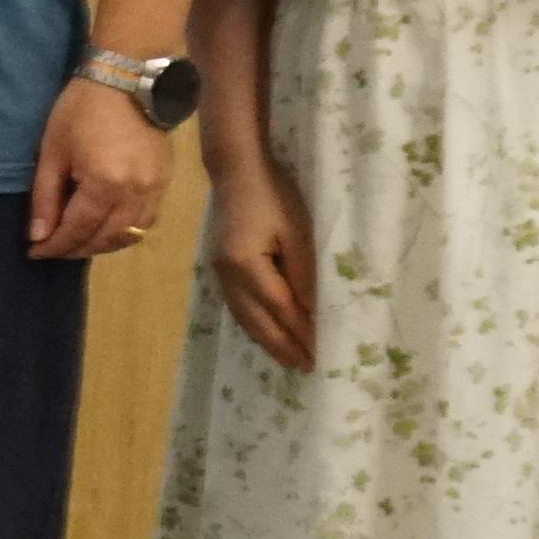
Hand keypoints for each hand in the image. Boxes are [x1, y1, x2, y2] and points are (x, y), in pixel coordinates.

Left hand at [29, 77, 175, 262]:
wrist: (127, 80)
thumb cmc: (81, 110)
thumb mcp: (53, 151)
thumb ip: (45, 197)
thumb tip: (38, 236)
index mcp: (105, 184)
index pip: (78, 230)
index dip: (55, 245)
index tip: (34, 252)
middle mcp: (135, 193)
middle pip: (104, 239)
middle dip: (76, 248)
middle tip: (52, 248)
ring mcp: (155, 189)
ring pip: (129, 235)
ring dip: (101, 244)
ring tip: (77, 241)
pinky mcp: (165, 182)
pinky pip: (146, 220)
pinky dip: (124, 231)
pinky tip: (106, 227)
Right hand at [203, 146, 315, 370]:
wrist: (237, 171)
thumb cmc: (275, 196)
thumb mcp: (298, 232)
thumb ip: (304, 273)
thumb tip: (311, 312)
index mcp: (246, 264)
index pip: (279, 307)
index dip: (299, 332)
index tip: (319, 352)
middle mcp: (228, 274)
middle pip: (256, 320)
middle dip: (281, 345)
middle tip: (304, 367)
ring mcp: (219, 272)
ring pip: (243, 317)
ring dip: (266, 340)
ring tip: (288, 358)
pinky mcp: (220, 267)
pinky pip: (237, 306)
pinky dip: (254, 324)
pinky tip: (266, 332)